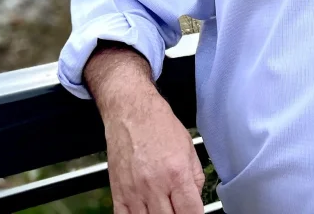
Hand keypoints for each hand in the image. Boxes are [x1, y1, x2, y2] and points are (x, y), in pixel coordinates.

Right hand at [103, 87, 204, 213]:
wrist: (130, 110)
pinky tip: (144, 212)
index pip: (191, 213)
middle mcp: (155, 185)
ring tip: (163, 208)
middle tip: (178, 208)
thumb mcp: (188, 147)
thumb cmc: (158, 124)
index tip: (193, 213)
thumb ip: (195, 178)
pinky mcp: (118, 191)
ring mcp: (134, 191)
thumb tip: (195, 200)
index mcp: (177, 174)